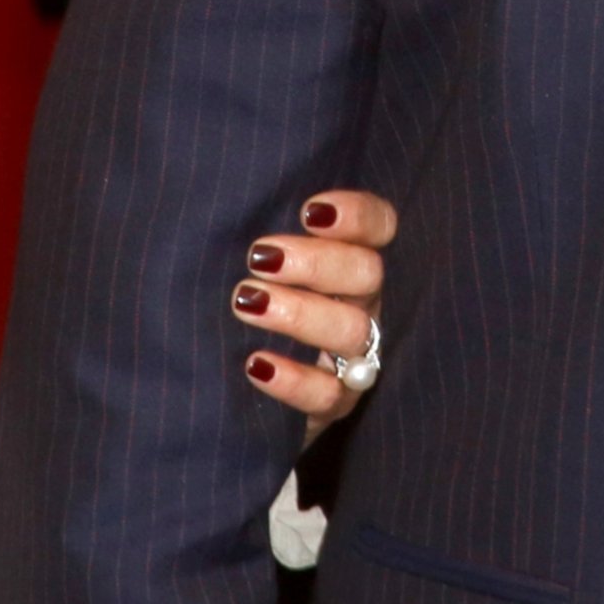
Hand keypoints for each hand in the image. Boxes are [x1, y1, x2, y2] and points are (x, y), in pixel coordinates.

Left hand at [235, 190, 398, 444]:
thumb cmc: (249, 298)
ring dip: (300, 313)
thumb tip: (224, 199)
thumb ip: (263, 236)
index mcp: (352, 257)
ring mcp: (356, 355)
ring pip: (353, 329)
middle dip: (315, 262)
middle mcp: (364, 302)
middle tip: (259, 258)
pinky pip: (328, 394)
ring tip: (247, 303)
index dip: (355, 215)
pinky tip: (256, 364)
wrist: (236, 388)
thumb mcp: (260, 263)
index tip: (309, 211)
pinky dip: (294, 379)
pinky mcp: (337, 404)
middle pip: (367, 272)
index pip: (379, 224)